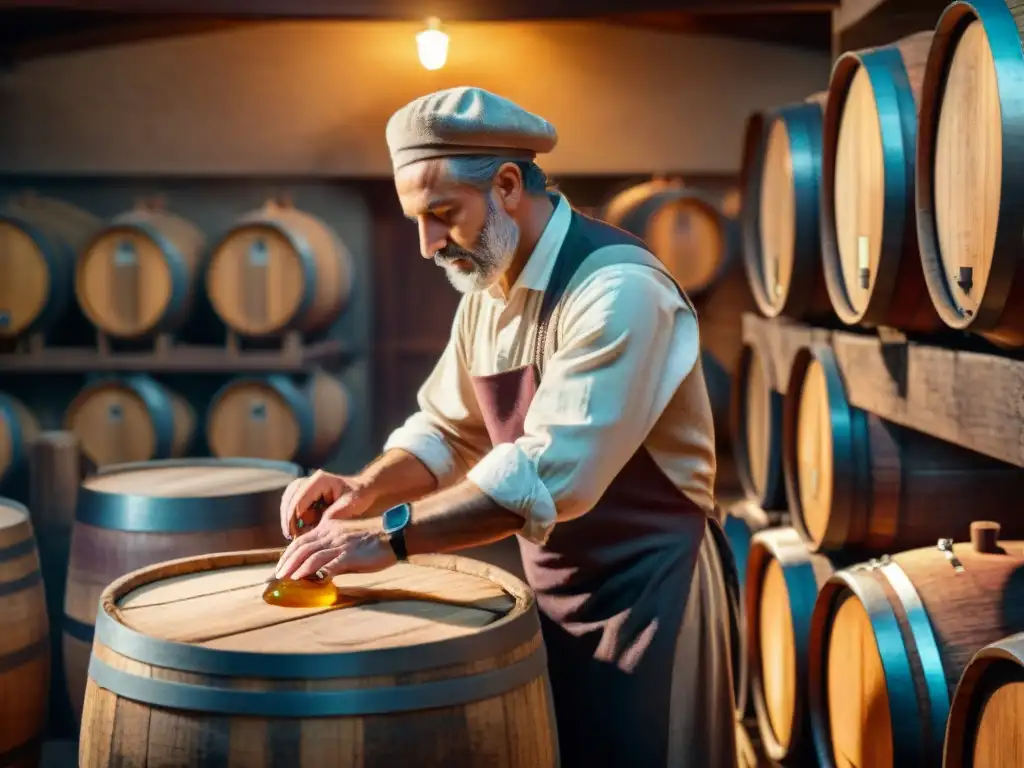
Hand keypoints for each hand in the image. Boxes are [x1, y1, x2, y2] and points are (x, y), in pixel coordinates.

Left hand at [274, 519, 396, 580]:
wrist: (395, 535)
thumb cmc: (374, 541)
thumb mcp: (348, 540)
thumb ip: (333, 551)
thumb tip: (320, 570)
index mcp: (330, 528)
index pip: (302, 540)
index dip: (288, 554)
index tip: (280, 566)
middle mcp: (332, 534)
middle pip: (301, 547)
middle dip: (286, 562)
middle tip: (275, 576)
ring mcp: (340, 544)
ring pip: (310, 554)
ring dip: (294, 567)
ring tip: (284, 578)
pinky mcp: (349, 555)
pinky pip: (326, 563)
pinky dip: (311, 572)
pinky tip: (302, 579)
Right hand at [279, 469, 374, 539]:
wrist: (363, 490)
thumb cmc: (359, 497)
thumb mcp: (349, 506)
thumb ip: (332, 516)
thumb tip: (314, 528)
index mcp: (320, 480)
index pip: (299, 498)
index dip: (293, 517)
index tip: (293, 534)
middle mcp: (311, 480)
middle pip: (290, 497)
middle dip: (288, 518)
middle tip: (290, 536)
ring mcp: (308, 484)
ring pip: (288, 499)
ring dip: (289, 517)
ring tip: (293, 533)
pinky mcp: (307, 492)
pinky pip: (293, 503)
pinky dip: (294, 516)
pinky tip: (299, 529)